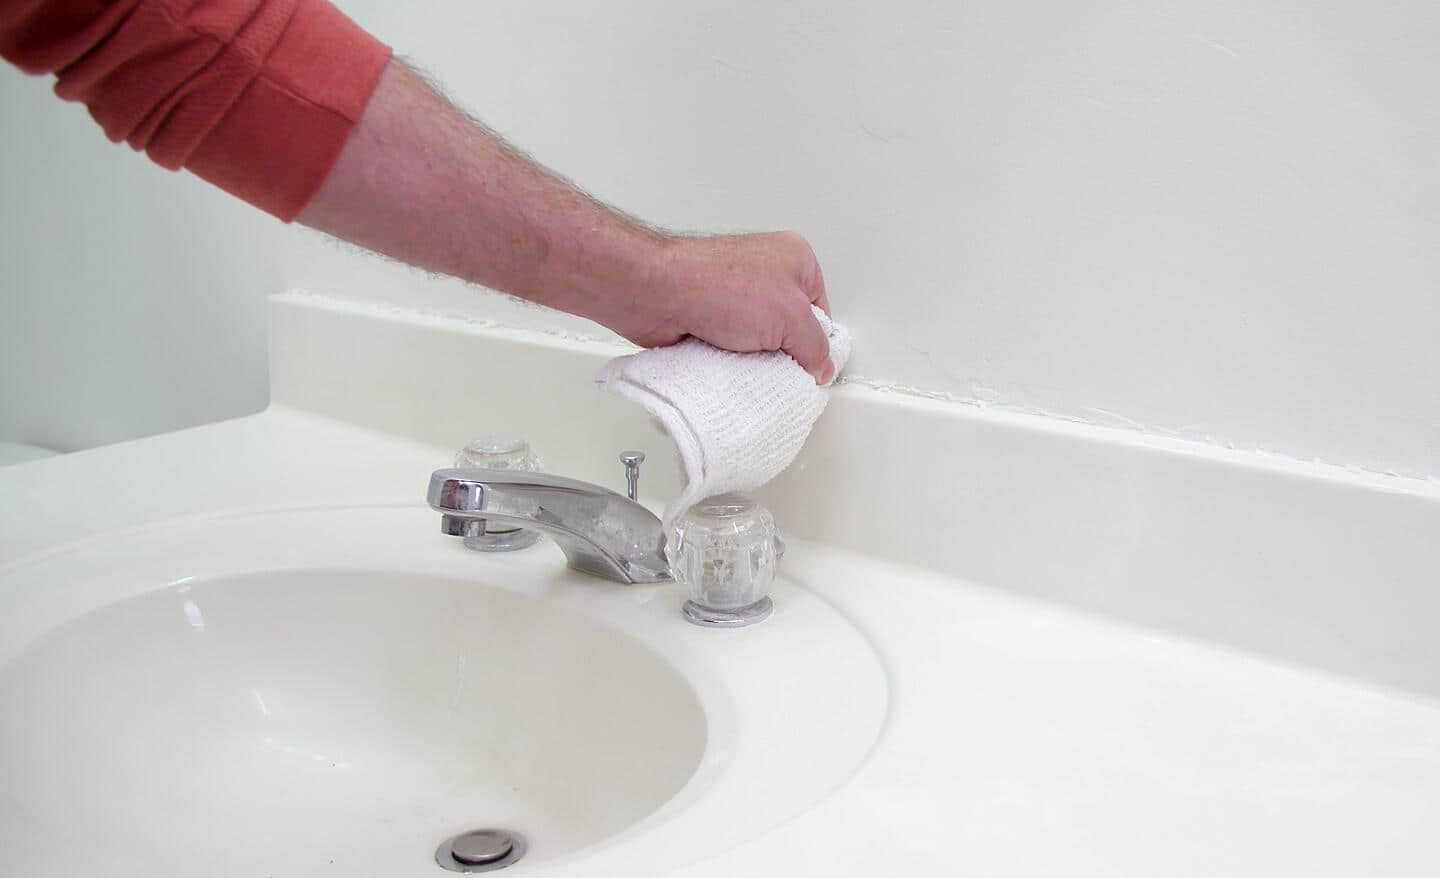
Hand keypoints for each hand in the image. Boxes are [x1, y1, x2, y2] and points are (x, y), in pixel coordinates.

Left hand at [614, 231, 835, 383]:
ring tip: (750, 365)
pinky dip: (733, 360)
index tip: (812, 367)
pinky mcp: (712, 314)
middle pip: (791, 328)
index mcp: (796, 258)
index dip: (818, 343)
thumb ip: (815, 346)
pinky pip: (734, 347)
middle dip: (786, 352)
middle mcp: (767, 270)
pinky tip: (729, 365)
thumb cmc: (716, 285)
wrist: (657, 295)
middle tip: (780, 368)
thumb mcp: (791, 318)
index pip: (822, 311)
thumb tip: (821, 367)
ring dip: (757, 358)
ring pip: (761, 341)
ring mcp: (737, 292)